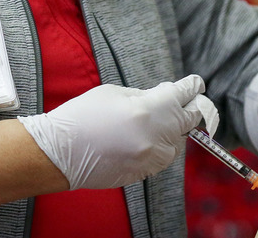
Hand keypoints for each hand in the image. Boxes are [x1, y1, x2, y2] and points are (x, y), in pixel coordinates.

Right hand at [19, 74, 212, 188]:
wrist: (60, 152)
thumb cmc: (83, 116)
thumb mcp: (115, 93)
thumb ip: (145, 96)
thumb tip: (164, 98)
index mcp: (151, 109)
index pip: (184, 94)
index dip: (192, 87)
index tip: (196, 84)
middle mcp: (158, 134)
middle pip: (190, 119)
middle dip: (192, 108)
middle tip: (193, 101)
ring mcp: (152, 156)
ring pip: (177, 141)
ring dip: (172, 130)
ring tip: (155, 122)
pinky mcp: (145, 172)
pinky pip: (161, 157)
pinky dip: (158, 146)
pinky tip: (142, 139)